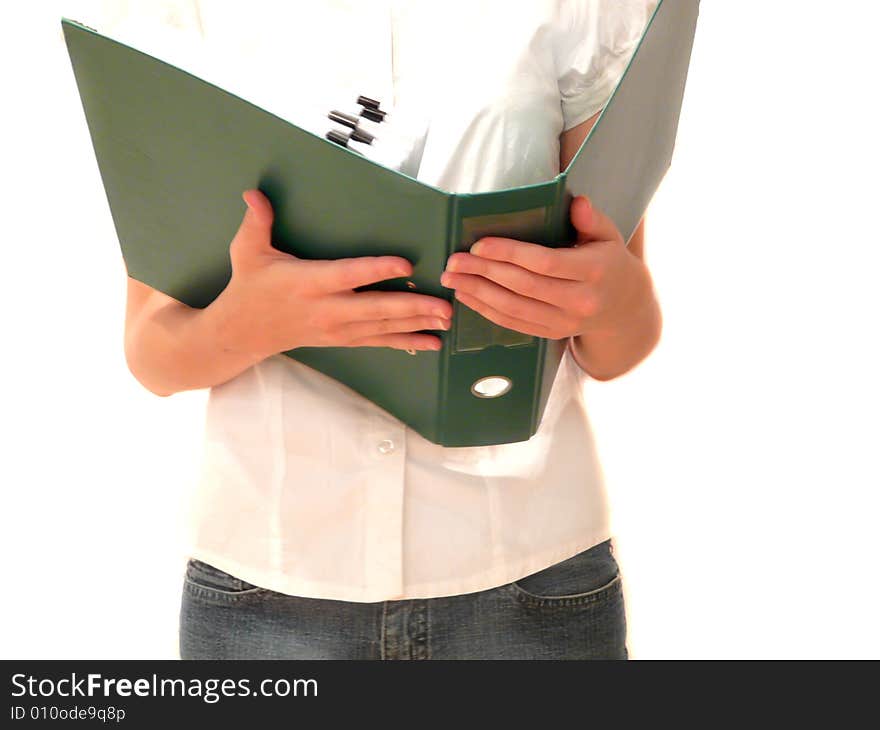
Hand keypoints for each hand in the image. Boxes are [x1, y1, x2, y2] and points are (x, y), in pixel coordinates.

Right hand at [215, 189, 452, 357]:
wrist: (242, 333)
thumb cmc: (249, 287)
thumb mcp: (246, 252)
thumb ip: (256, 222)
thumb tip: (253, 193)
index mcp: (307, 283)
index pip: (347, 275)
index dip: (376, 270)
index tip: (405, 263)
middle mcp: (326, 309)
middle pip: (375, 308)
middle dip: (412, 307)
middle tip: (444, 304)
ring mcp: (336, 328)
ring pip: (382, 328)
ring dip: (417, 324)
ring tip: (447, 319)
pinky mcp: (342, 340)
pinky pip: (379, 342)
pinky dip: (407, 342)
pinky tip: (433, 342)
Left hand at [440, 196, 650, 339]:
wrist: (625, 307)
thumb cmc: (610, 262)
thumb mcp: (609, 235)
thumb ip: (592, 219)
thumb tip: (577, 202)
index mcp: (594, 271)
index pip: (544, 262)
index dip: (509, 254)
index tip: (480, 245)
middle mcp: (579, 301)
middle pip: (523, 286)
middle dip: (484, 272)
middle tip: (454, 261)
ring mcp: (565, 322)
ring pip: (514, 308)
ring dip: (478, 294)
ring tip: (452, 279)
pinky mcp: (552, 334)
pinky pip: (514, 324)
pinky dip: (487, 311)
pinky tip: (467, 297)